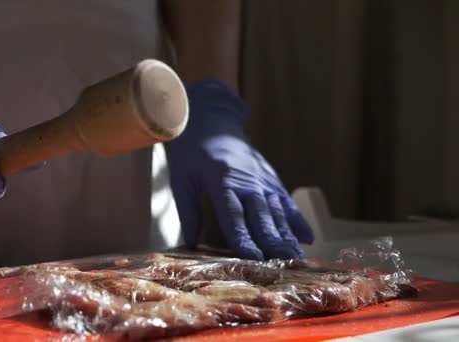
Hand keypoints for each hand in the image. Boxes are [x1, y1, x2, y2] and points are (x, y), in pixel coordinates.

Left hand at [165, 80, 313, 259]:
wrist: (211, 121)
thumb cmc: (192, 152)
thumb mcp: (182, 179)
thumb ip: (188, 211)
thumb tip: (192, 244)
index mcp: (222, 180)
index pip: (234, 214)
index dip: (243, 237)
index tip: (252, 257)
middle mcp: (247, 180)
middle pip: (261, 215)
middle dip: (272, 241)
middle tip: (284, 263)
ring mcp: (262, 179)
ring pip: (277, 211)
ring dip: (288, 234)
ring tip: (297, 256)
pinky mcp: (271, 178)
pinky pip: (286, 201)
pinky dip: (297, 219)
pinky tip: (308, 237)